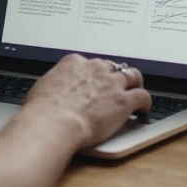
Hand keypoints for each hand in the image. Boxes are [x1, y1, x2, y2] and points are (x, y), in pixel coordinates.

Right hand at [22, 55, 151, 147]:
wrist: (53, 122)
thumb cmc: (42, 110)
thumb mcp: (42, 88)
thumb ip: (54, 85)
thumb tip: (50, 91)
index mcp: (74, 63)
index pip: (89, 63)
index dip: (93, 74)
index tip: (94, 82)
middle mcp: (95, 69)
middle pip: (112, 66)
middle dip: (115, 75)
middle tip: (116, 86)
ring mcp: (111, 83)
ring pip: (132, 76)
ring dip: (134, 83)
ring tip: (135, 91)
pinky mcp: (123, 101)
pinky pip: (142, 96)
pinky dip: (145, 102)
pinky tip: (143, 109)